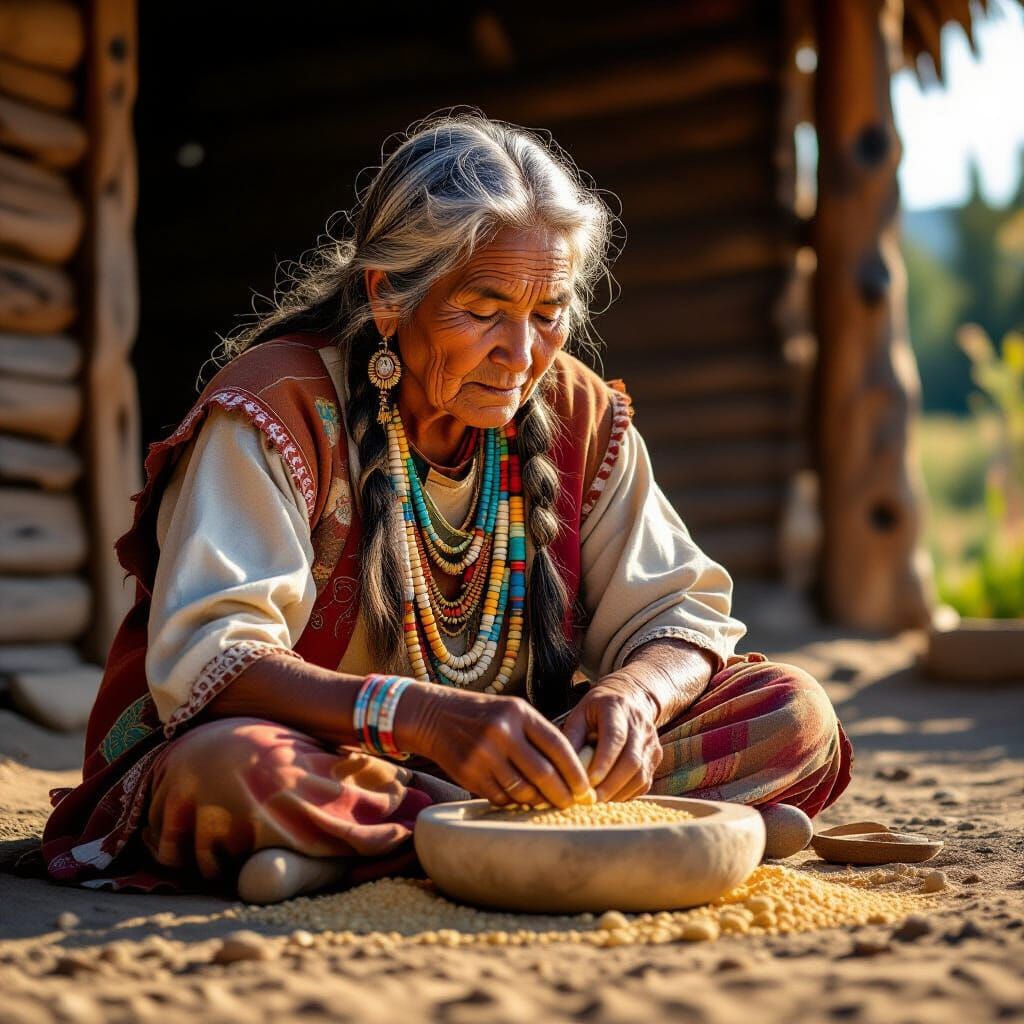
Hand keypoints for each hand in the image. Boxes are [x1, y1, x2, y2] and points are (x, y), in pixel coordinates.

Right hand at [393, 684, 591, 808]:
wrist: (435, 716)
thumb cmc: (484, 716)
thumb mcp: (512, 711)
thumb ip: (538, 735)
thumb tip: (570, 773)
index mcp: (519, 713)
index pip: (558, 746)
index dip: (576, 772)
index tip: (585, 788)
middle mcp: (502, 732)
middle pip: (544, 774)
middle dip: (562, 794)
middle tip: (570, 804)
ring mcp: (484, 754)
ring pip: (523, 791)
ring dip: (537, 801)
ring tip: (544, 802)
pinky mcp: (468, 773)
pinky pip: (501, 797)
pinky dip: (513, 802)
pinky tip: (517, 798)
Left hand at [558, 672, 662, 800]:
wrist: (629, 699)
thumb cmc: (597, 710)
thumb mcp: (579, 714)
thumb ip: (571, 738)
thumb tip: (562, 769)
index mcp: (617, 709)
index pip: (615, 737)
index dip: (604, 761)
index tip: (589, 781)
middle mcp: (640, 725)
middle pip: (632, 760)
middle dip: (610, 785)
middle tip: (590, 799)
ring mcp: (651, 742)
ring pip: (641, 775)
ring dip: (618, 792)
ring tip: (597, 800)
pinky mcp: (656, 757)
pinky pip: (644, 783)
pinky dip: (626, 794)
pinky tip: (609, 796)